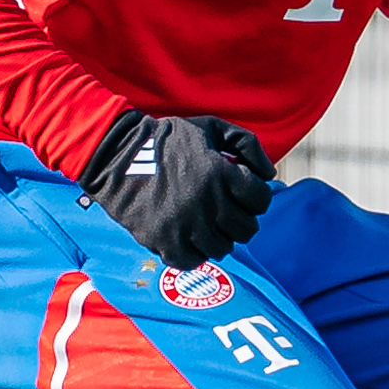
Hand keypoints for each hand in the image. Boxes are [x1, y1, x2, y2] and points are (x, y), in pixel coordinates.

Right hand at [80, 110, 278, 269]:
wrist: (118, 156)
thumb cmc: (168, 140)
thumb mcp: (211, 127)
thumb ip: (247, 144)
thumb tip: (270, 174)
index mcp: (220, 172)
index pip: (261, 200)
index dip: (257, 197)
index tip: (244, 194)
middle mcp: (206, 201)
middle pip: (246, 229)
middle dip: (241, 220)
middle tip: (228, 213)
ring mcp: (185, 224)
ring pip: (223, 248)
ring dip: (220, 238)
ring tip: (208, 225)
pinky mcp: (164, 241)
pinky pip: (193, 261)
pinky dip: (194, 253)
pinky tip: (188, 237)